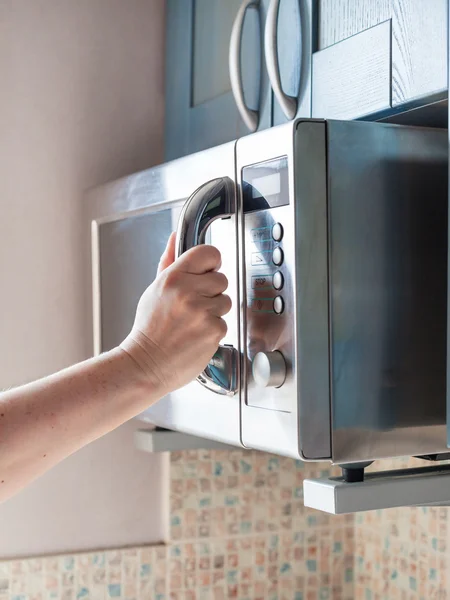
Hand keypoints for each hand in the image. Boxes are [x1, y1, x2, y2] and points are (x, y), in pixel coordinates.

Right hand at [121, 233, 230, 394]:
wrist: (146, 364)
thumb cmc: (149, 329)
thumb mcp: (154, 289)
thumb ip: (169, 261)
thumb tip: (176, 237)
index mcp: (173, 277)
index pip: (209, 253)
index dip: (211, 263)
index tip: (206, 272)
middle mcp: (188, 291)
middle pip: (222, 279)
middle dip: (211, 292)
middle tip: (193, 306)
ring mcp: (203, 311)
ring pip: (226, 301)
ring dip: (214, 311)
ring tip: (193, 322)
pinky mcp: (214, 330)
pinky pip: (225, 322)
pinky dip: (213, 330)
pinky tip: (196, 335)